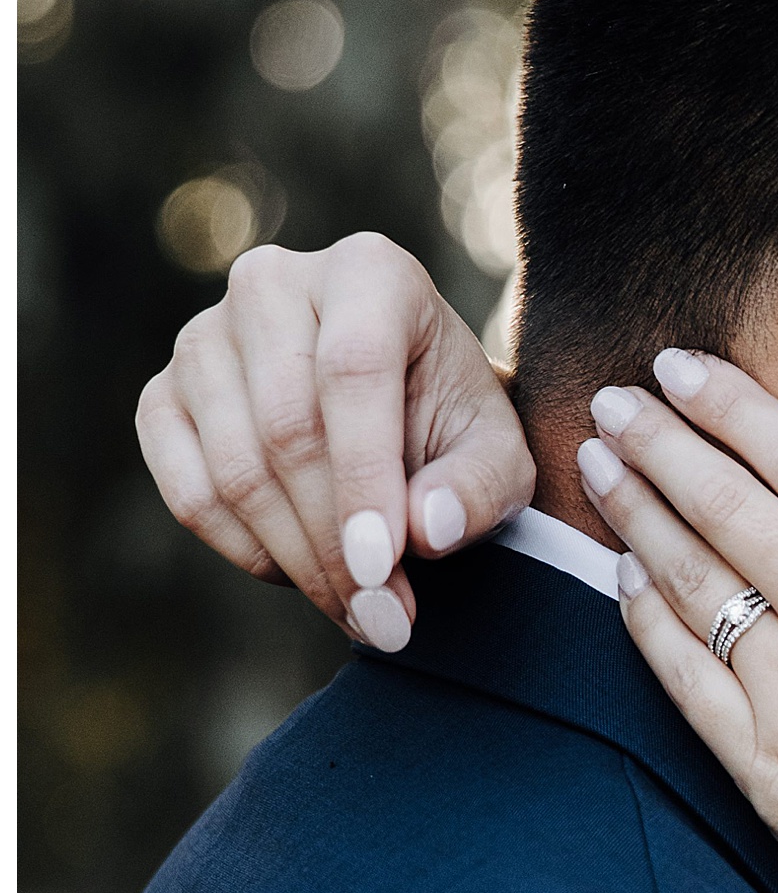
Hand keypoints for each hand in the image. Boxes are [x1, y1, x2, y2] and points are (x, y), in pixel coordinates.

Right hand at [135, 236, 531, 648]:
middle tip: (385, 622)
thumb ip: (476, 489)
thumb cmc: (451, 428)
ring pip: (236, 470)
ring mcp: (205, 338)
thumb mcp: (497, 458)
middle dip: (335, 545)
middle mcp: (272, 284)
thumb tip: (422, 529)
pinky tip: (300, 571)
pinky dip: (245, 552)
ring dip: (298, 562)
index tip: (385, 573)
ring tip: (359, 611)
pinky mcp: (165, 396)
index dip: (365, 480)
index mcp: (367, 270)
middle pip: (287, 430)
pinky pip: (188, 493)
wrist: (396, 413)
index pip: (351, 372)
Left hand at [575, 355, 777, 892]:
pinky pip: (686, 681)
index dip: (735, 410)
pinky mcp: (769, 777)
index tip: (680, 368)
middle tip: (614, 398)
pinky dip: (647, 622)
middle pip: (735, 510)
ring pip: (698, 584)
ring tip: (599, 464)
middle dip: (665, 443)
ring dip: (640, 516)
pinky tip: (622, 583)